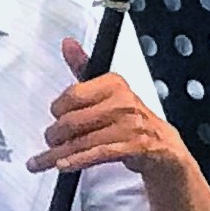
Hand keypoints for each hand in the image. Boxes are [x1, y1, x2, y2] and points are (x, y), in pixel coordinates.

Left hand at [30, 41, 192, 180]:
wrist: (164, 147)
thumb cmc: (132, 119)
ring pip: (81, 141)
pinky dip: (76, 162)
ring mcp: (130, 126)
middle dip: (55, 134)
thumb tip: (67, 44)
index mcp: (115, 84)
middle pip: (73, 121)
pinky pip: (96, 155)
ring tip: (45, 160)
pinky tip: (62, 166)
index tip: (55, 116)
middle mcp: (124, 103)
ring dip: (57, 155)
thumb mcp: (109, 90)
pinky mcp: (134, 147)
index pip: (72, 95)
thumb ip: (84, 68)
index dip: (58, 109)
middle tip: (51, 140)